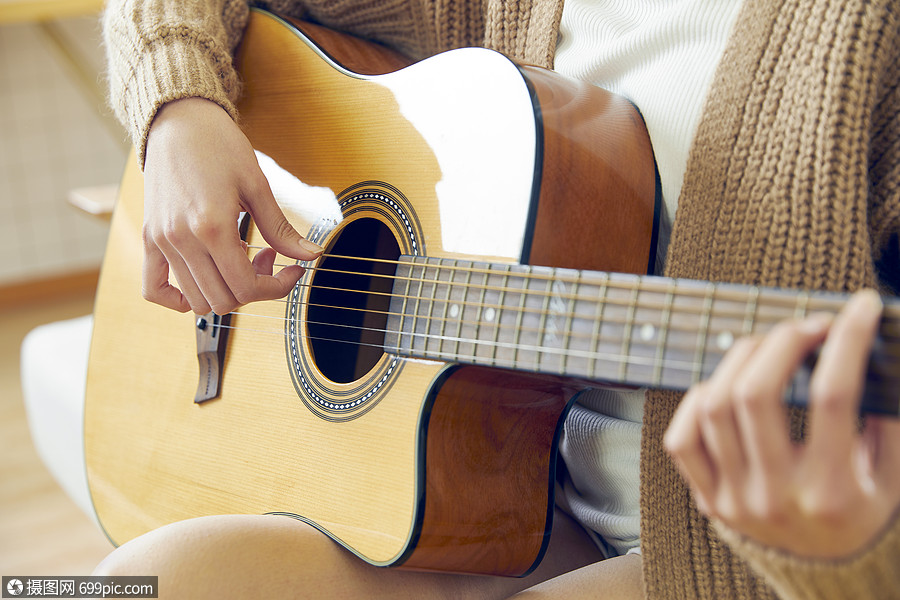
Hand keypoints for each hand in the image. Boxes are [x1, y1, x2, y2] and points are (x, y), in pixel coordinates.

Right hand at [142, 98, 322, 314]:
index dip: (277, 288)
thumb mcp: (258, 186)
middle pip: (223, 300)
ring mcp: (162, 241)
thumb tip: (311, 255)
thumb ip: (281, 229)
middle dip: (255, 289)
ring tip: (240, 260)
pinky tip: (204, 283)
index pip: (246, 287)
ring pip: (196, 301)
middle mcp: (182, 239)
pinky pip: (153, 290)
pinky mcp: (149, 238)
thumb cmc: (219, 146)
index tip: (293, 271)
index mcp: (212, 226)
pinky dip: (179, 300)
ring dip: (226, 291)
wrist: (179, 121)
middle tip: (267, 259)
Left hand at [664, 289, 899, 558]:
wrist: (828, 576)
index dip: (848, 339)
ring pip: (713, 407)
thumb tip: (872, 350)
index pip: (834, 396)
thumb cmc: (864, 516)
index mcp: (832, 493)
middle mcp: (776, 498)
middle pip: (757, 394)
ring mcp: (735, 500)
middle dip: (783, 341)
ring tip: (769, 345)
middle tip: (807, 326)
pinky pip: (682, 439)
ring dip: (741, 359)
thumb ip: (888, 421)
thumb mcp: (893, 477)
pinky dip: (697, 402)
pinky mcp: (709, 500)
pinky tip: (726, 386)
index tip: (861, 308)